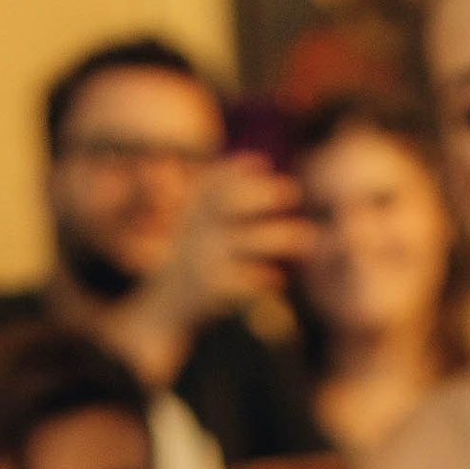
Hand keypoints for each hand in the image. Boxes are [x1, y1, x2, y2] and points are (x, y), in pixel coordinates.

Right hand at [148, 155, 311, 337]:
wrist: (162, 306)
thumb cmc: (188, 256)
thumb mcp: (196, 221)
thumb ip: (219, 191)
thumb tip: (260, 162)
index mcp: (192, 212)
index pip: (214, 183)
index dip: (235, 171)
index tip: (261, 163)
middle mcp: (196, 230)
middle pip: (230, 203)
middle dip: (262, 195)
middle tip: (293, 192)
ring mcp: (203, 257)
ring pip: (248, 242)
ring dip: (281, 237)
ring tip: (307, 238)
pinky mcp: (210, 287)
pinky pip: (243, 279)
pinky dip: (262, 278)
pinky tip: (278, 279)